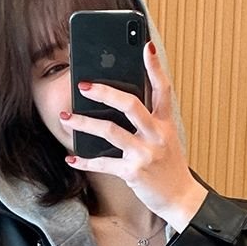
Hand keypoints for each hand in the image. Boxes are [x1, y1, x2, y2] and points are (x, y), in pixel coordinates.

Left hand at [60, 42, 207, 231]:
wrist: (180, 198)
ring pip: (110, 131)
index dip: (155, 67)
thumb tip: (122, 104)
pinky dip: (85, 161)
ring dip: (84, 124)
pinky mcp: (133, 173)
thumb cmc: (169, 167)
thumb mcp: (167, 139)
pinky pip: (103, 164)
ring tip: (66, 118)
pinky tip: (71, 158)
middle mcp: (156, 135)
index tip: (146, 47)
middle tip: (83, 85)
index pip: (162, 89)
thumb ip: (150, 122)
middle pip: (130, 105)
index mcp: (165, 124)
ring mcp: (144, 154)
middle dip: (105, 93)